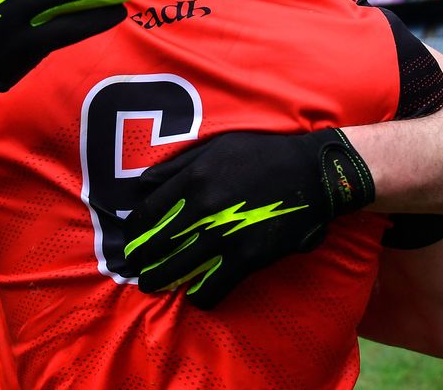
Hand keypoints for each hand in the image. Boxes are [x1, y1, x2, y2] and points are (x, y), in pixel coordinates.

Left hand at [123, 128, 374, 308]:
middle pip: (157, 244)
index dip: (134, 231)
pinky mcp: (247, 258)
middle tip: (135, 269)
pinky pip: (212, 287)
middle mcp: (203, 208)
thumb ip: (176, 166)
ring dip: (160, 280)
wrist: (312, 173)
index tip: (130, 241)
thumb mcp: (214, 147)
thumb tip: (142, 184)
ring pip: (177, 269)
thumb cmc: (261, 154)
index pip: (147, 213)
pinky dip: (199, 295)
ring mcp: (224, 235)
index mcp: (193, 179)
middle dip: (141, 260)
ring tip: (153, 284)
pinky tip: (195, 294)